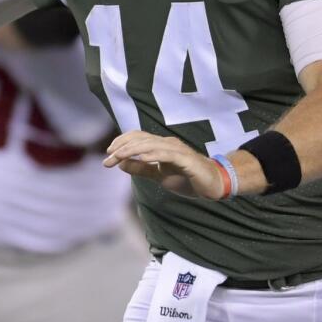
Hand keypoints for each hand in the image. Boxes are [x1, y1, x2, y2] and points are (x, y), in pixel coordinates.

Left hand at [103, 130, 223, 199]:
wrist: (212, 184)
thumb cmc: (187, 178)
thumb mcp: (158, 176)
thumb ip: (141, 169)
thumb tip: (121, 164)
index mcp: (161, 145)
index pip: (138, 137)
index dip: (121, 142)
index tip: (108, 155)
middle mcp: (168, 143)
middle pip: (141, 140)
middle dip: (122, 149)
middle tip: (108, 159)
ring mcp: (178, 150)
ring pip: (152, 144)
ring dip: (133, 150)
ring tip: (118, 157)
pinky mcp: (187, 159)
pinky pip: (169, 154)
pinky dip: (155, 154)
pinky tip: (143, 158)